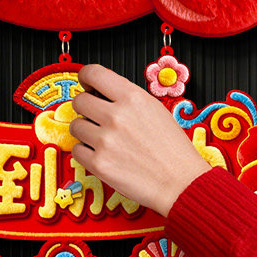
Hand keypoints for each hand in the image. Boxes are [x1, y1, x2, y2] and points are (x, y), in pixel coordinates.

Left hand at [68, 63, 210, 216]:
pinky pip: (77, 151)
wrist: (181, 182)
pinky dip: (85, 153)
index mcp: (132, 98)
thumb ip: (127, 99)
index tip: (86, 84)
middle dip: (85, 107)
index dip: (85, 78)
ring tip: (103, 139)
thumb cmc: (173, 150)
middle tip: (94, 115)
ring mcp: (105, 140)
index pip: (93, 73)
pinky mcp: (99, 164)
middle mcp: (116, 116)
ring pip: (76, 126)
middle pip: (79, 101)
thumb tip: (103, 94)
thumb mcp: (155, 109)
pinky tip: (101, 154)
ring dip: (85, 131)